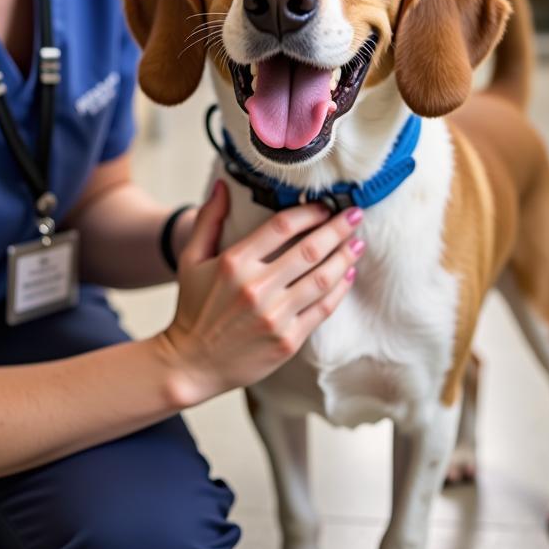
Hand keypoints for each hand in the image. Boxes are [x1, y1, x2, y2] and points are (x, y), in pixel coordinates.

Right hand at [160, 180, 365, 405]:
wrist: (192, 363)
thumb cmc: (193, 307)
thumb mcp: (191, 259)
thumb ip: (208, 219)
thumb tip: (223, 185)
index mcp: (233, 263)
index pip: (282, 226)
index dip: (308, 212)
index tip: (324, 205)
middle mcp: (256, 288)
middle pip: (310, 250)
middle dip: (338, 228)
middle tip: (355, 214)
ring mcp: (274, 316)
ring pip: (322, 279)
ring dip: (345, 257)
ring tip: (357, 242)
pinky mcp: (288, 341)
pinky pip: (322, 309)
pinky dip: (339, 289)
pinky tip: (348, 275)